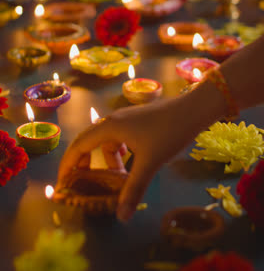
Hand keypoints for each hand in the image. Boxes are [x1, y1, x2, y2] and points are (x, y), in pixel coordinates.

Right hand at [57, 92, 216, 222]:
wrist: (193, 109)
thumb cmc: (168, 132)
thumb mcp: (149, 163)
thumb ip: (133, 190)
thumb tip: (121, 217)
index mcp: (109, 127)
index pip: (79, 145)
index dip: (68, 164)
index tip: (62, 183)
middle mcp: (112, 120)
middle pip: (88, 141)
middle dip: (83, 163)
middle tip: (82, 184)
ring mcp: (125, 119)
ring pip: (106, 141)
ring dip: (106, 160)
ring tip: (116, 179)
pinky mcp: (136, 120)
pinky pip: (118, 138)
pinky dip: (119, 153)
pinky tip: (130, 163)